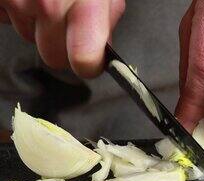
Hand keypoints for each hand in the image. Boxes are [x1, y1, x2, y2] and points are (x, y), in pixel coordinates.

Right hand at [0, 0, 124, 77]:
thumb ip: (106, 18)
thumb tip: (103, 48)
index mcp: (85, 2)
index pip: (84, 60)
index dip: (89, 65)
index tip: (91, 62)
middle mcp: (48, 4)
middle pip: (54, 57)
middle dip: (61, 45)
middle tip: (67, 19)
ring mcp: (18, 0)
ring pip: (29, 38)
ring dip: (38, 25)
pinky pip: (7, 20)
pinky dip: (16, 12)